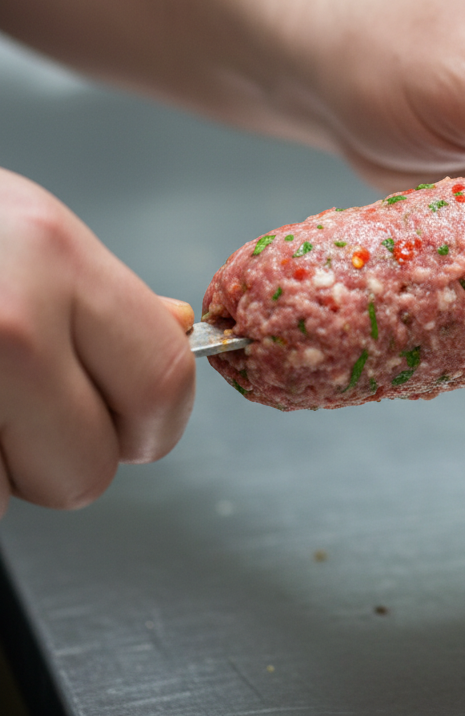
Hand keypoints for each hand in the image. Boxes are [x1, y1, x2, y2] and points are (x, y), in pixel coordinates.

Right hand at [0, 168, 194, 513]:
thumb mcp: (34, 234)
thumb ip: (106, 300)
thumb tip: (175, 335)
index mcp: (57, 260)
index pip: (160, 385)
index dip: (157, 424)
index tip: (138, 426)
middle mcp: (4, 321)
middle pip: (86, 469)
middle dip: (65, 459)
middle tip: (31, 414)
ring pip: (6, 501)